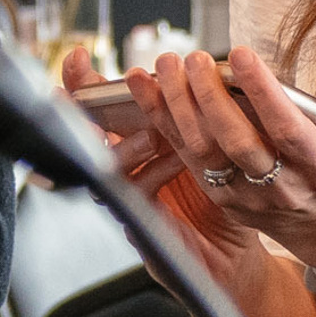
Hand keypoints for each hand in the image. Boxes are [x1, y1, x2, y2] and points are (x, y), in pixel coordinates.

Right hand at [60, 49, 279, 303]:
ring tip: (155, 130)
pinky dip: (153, 175)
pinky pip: (135, 199)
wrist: (234, 258)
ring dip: (128, 144)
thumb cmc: (224, 198)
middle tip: (105, 90)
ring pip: (107, 167)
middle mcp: (123, 173)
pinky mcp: (140, 229)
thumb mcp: (212, 145)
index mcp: (133, 147)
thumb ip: (197, 115)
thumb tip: (199, 68)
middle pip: (87, 135)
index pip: (97, 110)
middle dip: (86, 109)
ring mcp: (127, 201)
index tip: (81, 58)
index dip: (82, 85)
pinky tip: (177, 160)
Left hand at [134, 47, 315, 262]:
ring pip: (203, 151)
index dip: (263, 93)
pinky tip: (145, 87)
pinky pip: (183, 155)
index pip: (287, 130)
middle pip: (237, 141)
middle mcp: (280, 186)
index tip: (241, 55)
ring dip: (178, 106)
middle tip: (196, 58)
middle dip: (210, 97)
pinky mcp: (216, 195)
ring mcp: (244, 195)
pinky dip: (161, 119)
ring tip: (165, 66)